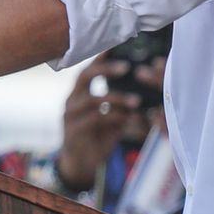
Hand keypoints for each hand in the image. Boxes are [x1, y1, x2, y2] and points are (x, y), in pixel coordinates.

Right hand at [56, 54, 141, 189]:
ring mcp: (70, 116)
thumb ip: (121, 107)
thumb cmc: (97, 137)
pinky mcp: (74, 131)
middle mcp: (72, 101)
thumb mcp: (111, 120)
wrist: (81, 165)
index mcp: (79, 95)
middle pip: (84, 77)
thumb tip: (142, 95)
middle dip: (105, 70)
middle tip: (126, 67)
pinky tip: (127, 118)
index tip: (114, 47)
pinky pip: (95, 119)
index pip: (87, 71)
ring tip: (136, 101)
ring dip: (116, 98)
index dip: (99, 59)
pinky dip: (113, 116)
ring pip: (93, 99)